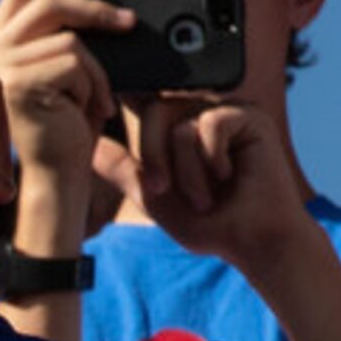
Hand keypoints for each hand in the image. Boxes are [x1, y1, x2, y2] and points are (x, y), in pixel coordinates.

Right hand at [0, 0, 122, 192]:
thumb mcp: (70, 68)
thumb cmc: (69, 125)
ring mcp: (0, 66)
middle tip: (130, 22)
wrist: (59, 176)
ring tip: (97, 100)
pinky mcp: (18, 83)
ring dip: (97, 71)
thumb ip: (72, 30)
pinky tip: (87, 113)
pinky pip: (75, 64)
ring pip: (70, 39)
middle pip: (49, 1)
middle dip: (97, 9)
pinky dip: (94, 88)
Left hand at [130, 97, 313, 271]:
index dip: (126, 97)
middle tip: (164, 189)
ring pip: (179, 123)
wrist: (251, 243)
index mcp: (177, 125)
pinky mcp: (250, 116)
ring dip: (185, 171)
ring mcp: (226, 110)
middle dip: (152, 157)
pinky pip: (211, 124)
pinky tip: (227, 176)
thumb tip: (88, 147)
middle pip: (154, 108)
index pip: (143, 99)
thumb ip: (124, 169)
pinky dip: (211, 159)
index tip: (112, 105)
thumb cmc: (208, 223)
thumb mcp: (153, 197)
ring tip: (204, 196)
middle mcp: (200, 111)